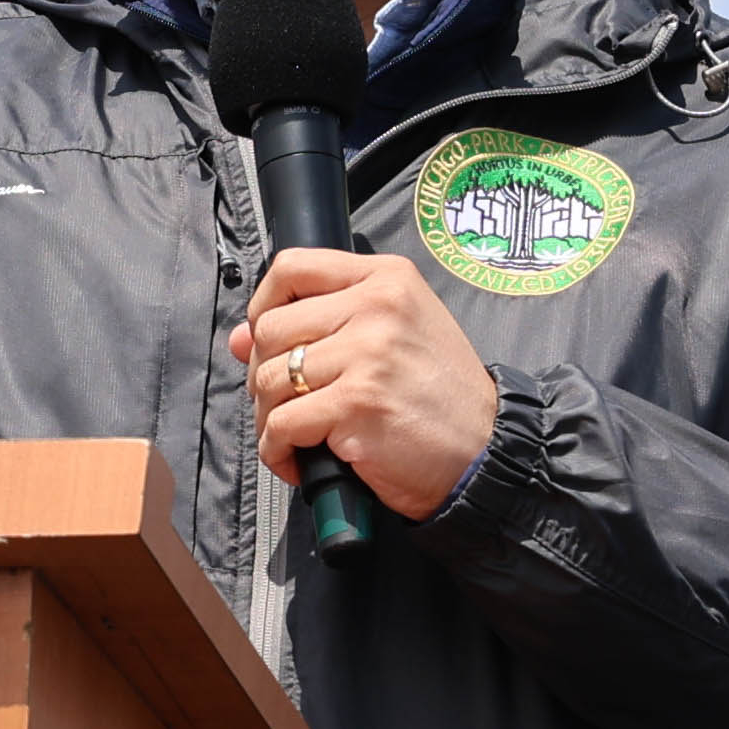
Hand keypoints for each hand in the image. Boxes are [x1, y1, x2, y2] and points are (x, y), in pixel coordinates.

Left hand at [231, 246, 502, 519]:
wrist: (488, 451)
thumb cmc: (441, 398)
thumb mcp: (395, 337)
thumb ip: (322, 324)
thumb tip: (240, 337)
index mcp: (387, 279)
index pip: (292, 267)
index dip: (263, 304)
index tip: (267, 337)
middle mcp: (377, 306)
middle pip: (271, 328)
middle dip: (264, 374)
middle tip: (289, 403)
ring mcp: (366, 353)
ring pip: (268, 379)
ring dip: (270, 418)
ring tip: (296, 437)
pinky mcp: (356, 403)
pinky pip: (281, 425)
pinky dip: (278, 451)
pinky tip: (299, 460)